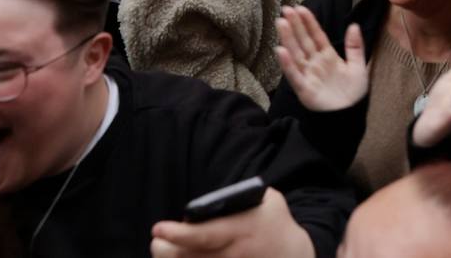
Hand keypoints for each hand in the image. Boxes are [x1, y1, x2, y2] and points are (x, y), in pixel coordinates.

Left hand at [150, 187, 313, 257]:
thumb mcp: (268, 200)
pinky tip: (182, 256)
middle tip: (158, 239)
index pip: (202, 235)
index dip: (177, 234)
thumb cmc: (275, 223)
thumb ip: (240, 197)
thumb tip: (208, 204)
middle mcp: (231, 254)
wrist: (292, 255)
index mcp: (241, 230)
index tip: (158, 228)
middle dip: (164, 249)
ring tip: (164, 247)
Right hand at [274, 4, 367, 111]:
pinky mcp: (304, 89)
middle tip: (286, 9)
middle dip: (294, 25)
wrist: (350, 116)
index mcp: (328, 56)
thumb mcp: (358, 67)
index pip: (316, 35)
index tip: (300, 8)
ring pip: (296, 54)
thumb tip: (353, 25)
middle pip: (303, 41)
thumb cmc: (353, 93)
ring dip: (288, 39)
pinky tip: (281, 51)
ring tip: (281, 23)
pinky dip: (287, 64)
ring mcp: (308, 75)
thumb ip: (355, 47)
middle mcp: (315, 63)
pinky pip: (294, 75)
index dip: (308, 22)